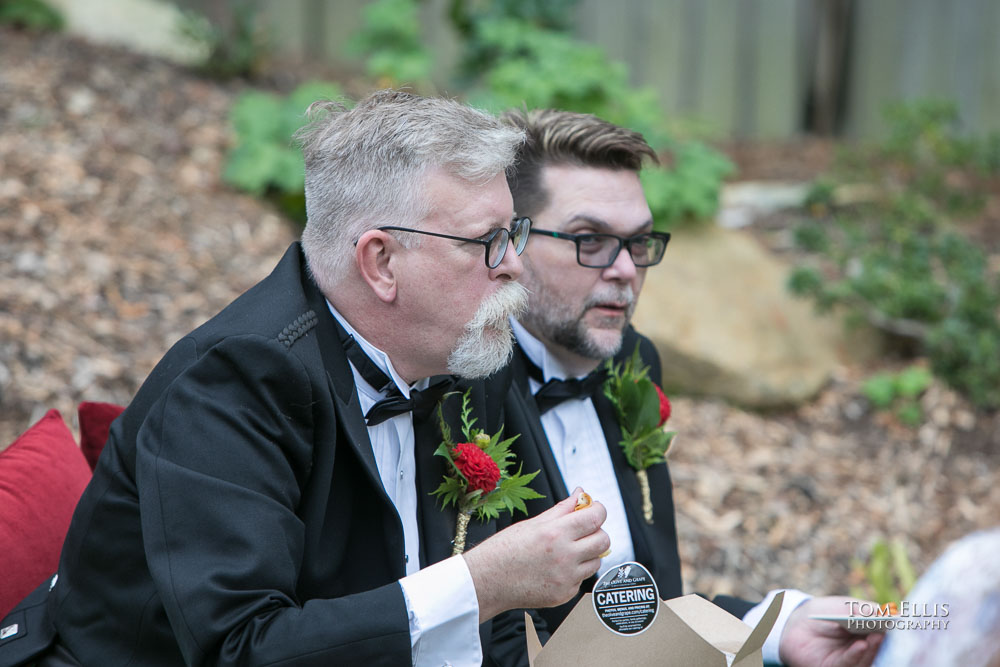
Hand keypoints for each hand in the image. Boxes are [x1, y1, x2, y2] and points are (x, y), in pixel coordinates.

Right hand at [463, 488, 608, 621]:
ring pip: (596, 561)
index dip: (599, 510)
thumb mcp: (533, 523)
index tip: (595, 509)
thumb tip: (581, 493)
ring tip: (567, 551)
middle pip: (603, 540)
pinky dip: (574, 572)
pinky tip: (555, 569)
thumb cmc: (505, 550)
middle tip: (583, 530)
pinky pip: (581, 579)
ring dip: (588, 553)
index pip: (595, 517)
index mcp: (555, 533)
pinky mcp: (564, 595)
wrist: (487, 581)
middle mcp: (564, 556)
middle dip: (597, 532)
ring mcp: (566, 578)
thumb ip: (562, 509)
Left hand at [779, 596, 884, 666]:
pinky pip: (849, 663)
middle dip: (883, 638)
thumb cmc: (823, 612)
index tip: (897, 620)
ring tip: (876, 636)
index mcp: (867, 632)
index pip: (883, 632)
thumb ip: (861, 609)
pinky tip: (862, 645)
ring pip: (867, 657)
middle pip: (878, 647)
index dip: (890, 627)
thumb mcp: (842, 606)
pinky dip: (857, 654)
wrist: (794, 623)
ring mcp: (851, 659)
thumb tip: (882, 611)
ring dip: (873, 647)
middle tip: (887, 629)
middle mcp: (862, 648)